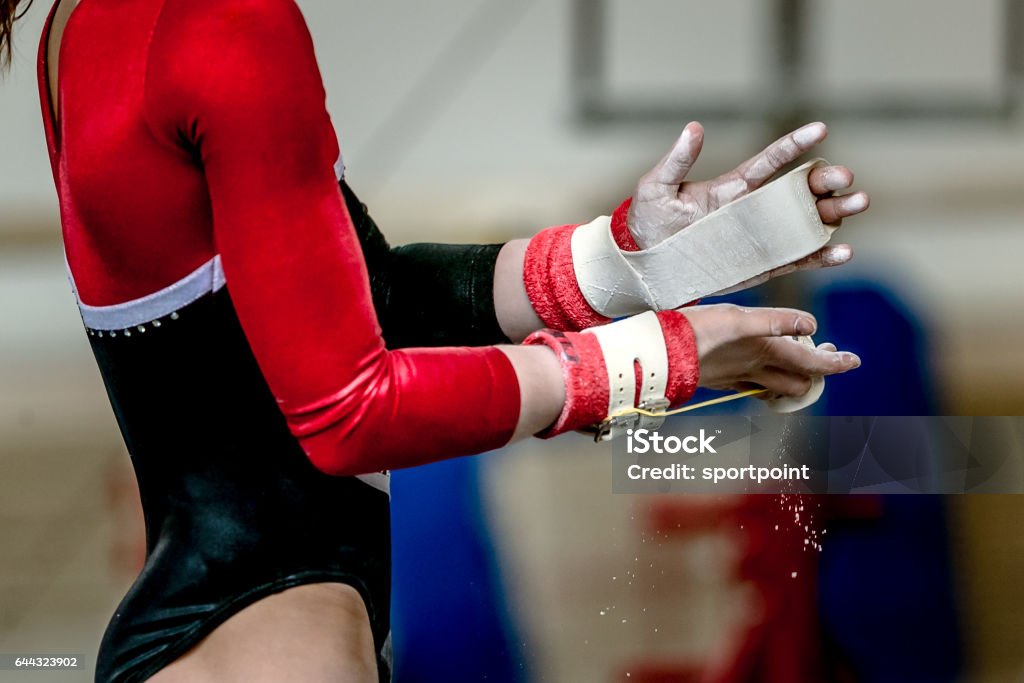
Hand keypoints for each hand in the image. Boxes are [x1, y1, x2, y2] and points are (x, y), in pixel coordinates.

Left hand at [626, 122, 869, 283]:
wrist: (645, 264)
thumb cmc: (649, 222)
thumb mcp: (657, 187)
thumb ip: (677, 160)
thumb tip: (693, 128)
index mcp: (734, 186)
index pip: (772, 160)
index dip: (796, 144)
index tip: (821, 129)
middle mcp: (754, 208)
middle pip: (801, 190)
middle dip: (828, 181)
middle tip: (846, 177)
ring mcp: (761, 237)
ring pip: (808, 222)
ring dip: (836, 213)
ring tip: (858, 204)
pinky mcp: (762, 265)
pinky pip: (798, 259)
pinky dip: (823, 256)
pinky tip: (844, 251)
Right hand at [681, 304, 859, 396]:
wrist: (660, 353)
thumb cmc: (696, 332)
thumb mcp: (738, 317)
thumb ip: (776, 321)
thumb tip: (811, 325)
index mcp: (765, 352)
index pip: (811, 365)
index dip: (835, 364)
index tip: (852, 361)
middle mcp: (755, 369)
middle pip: (798, 383)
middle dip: (816, 374)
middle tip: (824, 356)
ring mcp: (738, 378)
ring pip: (776, 389)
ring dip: (793, 381)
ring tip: (798, 366)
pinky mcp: (721, 379)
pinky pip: (752, 387)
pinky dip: (766, 382)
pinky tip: (760, 371)